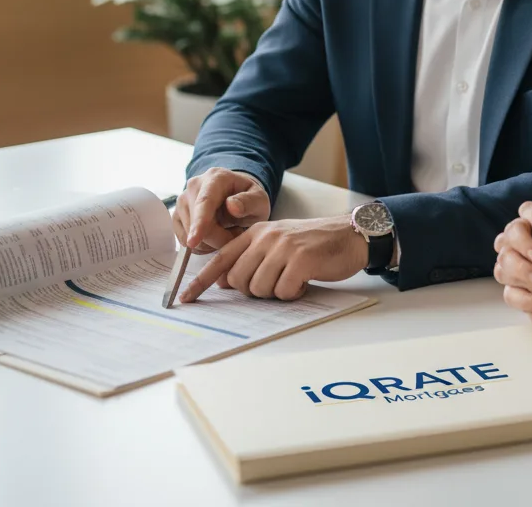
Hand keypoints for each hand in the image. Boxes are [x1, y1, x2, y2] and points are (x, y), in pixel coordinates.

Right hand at [173, 168, 270, 252]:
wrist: (235, 197)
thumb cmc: (248, 200)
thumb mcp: (259, 200)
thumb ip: (249, 202)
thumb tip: (232, 206)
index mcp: (216, 177)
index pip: (205, 202)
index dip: (199, 223)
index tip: (193, 241)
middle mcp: (193, 186)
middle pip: (198, 224)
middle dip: (219, 238)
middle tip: (236, 232)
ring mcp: (182, 201)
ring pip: (190, 236)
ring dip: (211, 242)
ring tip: (226, 230)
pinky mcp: (176, 216)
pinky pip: (184, 241)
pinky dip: (201, 245)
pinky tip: (213, 235)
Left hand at [180, 215, 368, 301]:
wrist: (347, 235)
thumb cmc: (312, 244)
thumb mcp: (277, 245)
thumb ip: (251, 259)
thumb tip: (224, 283)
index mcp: (256, 233)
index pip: (221, 259)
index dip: (200, 281)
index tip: (184, 298)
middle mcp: (266, 237)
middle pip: (239, 280)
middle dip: (254, 290)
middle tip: (275, 283)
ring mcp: (283, 247)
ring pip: (259, 289)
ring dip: (276, 292)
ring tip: (292, 278)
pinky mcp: (301, 260)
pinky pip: (283, 292)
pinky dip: (293, 293)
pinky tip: (304, 280)